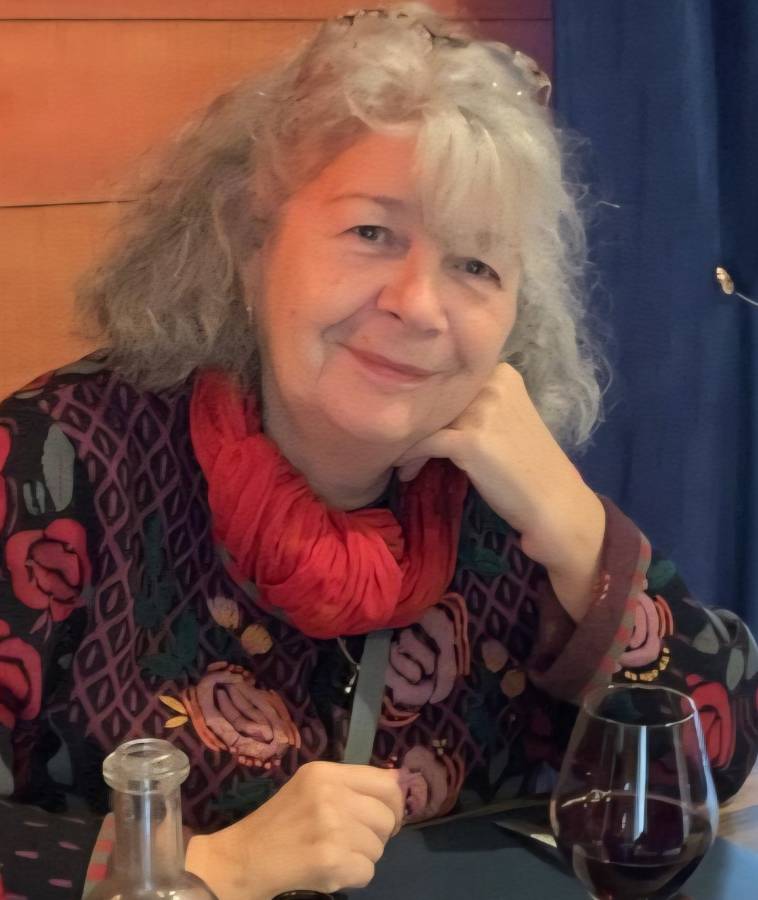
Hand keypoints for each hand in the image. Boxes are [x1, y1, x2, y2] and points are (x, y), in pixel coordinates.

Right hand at [185, 761, 403, 899]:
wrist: (244, 858)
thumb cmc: (280, 822)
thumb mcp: (313, 787)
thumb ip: (352, 784)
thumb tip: (400, 780)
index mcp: (326, 773)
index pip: (386, 783)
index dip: (394, 804)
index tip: (385, 818)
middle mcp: (331, 794)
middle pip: (387, 817)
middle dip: (377, 835)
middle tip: (352, 842)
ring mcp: (331, 827)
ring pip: (379, 848)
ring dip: (362, 857)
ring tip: (334, 854)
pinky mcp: (331, 860)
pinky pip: (368, 872)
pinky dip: (353, 877)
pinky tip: (329, 870)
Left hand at [395, 363, 604, 620]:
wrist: (554, 502)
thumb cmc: (528, 464)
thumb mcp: (505, 419)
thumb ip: (474, 403)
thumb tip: (427, 402)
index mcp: (501, 372)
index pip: (448, 377)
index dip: (426, 400)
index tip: (410, 421)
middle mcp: (492, 383)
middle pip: (433, 395)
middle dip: (413, 420)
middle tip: (397, 441)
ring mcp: (482, 410)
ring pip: (424, 418)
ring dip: (407, 440)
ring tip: (401, 458)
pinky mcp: (470, 439)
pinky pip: (422, 443)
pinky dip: (409, 458)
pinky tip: (406, 473)